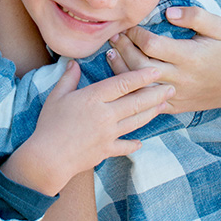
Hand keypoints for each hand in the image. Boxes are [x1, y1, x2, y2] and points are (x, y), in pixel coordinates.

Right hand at [2, 61, 173, 196]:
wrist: (48, 157)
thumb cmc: (48, 124)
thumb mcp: (56, 96)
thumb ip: (68, 78)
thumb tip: (74, 63)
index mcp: (93, 98)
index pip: (123, 83)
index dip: (141, 76)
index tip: (156, 70)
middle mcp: (106, 115)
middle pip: (136, 102)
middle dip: (156, 94)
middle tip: (172, 87)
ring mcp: (109, 134)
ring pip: (136, 121)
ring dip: (152, 113)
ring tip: (165, 105)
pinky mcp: (107, 150)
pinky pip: (125, 146)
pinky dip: (134, 143)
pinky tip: (140, 141)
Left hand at [107, 6, 220, 111]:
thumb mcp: (219, 26)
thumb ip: (194, 16)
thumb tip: (168, 13)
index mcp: (190, 57)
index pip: (152, 45)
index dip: (136, 34)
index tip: (130, 25)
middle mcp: (182, 78)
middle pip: (141, 66)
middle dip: (123, 49)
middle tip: (114, 36)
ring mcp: (178, 95)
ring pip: (141, 87)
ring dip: (122, 70)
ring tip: (112, 53)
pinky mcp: (177, 106)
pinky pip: (149, 103)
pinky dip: (133, 91)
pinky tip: (124, 77)